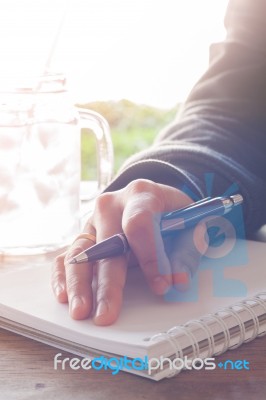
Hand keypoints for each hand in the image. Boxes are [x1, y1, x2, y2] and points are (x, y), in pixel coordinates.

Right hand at [51, 179, 207, 325]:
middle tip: (107, 313)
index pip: (139, 224)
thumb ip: (186, 252)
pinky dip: (63, 276)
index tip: (161, 285)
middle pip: (107, 244)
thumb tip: (177, 280)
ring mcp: (93, 222)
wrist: (153, 201)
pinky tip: (63, 296)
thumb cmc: (170, 214)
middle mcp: (111, 206)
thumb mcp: (189, 225)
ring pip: (81, 252)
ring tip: (80, 311)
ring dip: (79, 284)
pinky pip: (67, 256)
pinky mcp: (84, 237)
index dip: (150, 256)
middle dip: (108, 282)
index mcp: (140, 194)